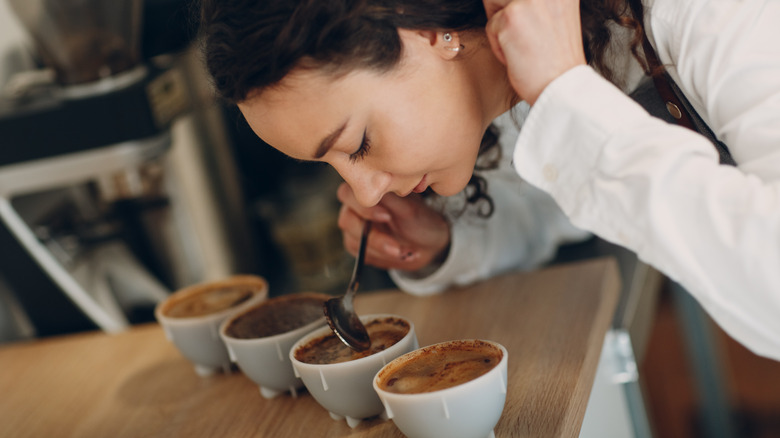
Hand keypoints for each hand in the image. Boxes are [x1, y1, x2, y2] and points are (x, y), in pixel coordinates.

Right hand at [336, 183, 450, 271]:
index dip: (364, 207)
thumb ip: (390, 199)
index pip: (347, 193)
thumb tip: (376, 189)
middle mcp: (355, 208)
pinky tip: (402, 255)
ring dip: (381, 250)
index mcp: (366, 191)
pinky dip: (383, 257)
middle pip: (346, 220)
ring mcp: (355, 228)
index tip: (387, 217)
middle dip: (373, 237)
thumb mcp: (410, 209)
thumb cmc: (421, 219)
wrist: (429, 241)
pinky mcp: (358, 246)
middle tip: (396, 246)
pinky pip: (362, 255)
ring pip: (353, 241)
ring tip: (405, 252)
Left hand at [483, 0, 586, 104]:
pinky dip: (499, 46)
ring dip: (500, 26)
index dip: (512, 5)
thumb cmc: (556, 59)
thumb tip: (507, 2)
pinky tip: (519, 57)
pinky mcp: (512, 17)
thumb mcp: (554, 16)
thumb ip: (535, 3)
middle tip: (520, 35)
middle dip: (503, 11)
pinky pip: (491, 26)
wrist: (562, 87)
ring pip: (494, 3)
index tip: (520, 25)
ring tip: (521, 45)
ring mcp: (530, 0)